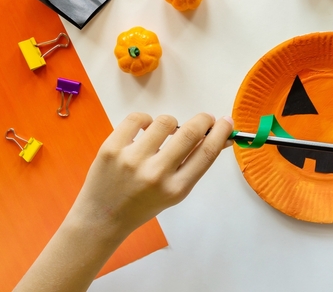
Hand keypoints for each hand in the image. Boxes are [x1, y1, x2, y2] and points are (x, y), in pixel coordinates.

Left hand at [14, 112, 233, 291]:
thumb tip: (219, 137)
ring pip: (164, 121)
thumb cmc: (144, 204)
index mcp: (176, 189)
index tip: (227, 121)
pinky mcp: (111, 148)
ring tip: (165, 133)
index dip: (220, 133)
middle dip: (203, 120)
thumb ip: (194, 165)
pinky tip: (145, 130)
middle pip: (190, 133)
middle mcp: (156, 174)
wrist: (103, 218)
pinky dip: (146, 120)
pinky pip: (137, 118)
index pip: (206, 153)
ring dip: (171, 122)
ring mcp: (132, 160)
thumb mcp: (175, 191)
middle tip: (205, 119)